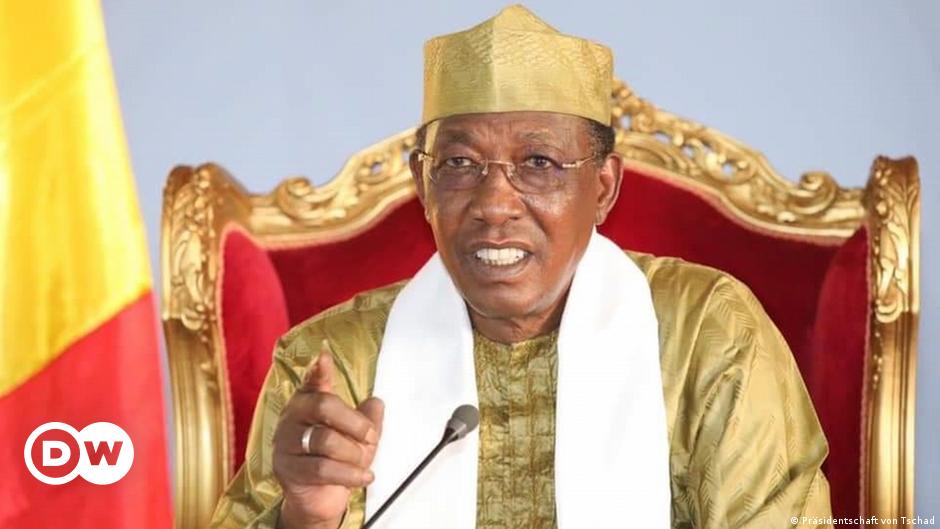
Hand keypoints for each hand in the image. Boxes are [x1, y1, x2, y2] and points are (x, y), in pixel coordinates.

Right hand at [273, 340, 383, 528]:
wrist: (319, 498)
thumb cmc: (337, 460)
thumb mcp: (359, 437)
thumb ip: (368, 418)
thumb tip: (376, 402)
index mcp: (309, 400)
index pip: (313, 381)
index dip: (318, 369)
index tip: (324, 357)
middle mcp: (293, 416)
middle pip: (324, 406)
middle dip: (355, 422)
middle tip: (370, 436)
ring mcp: (286, 442)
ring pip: (326, 440)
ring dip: (354, 454)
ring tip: (363, 462)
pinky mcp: (287, 468)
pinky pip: (323, 468)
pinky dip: (350, 474)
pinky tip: (364, 476)